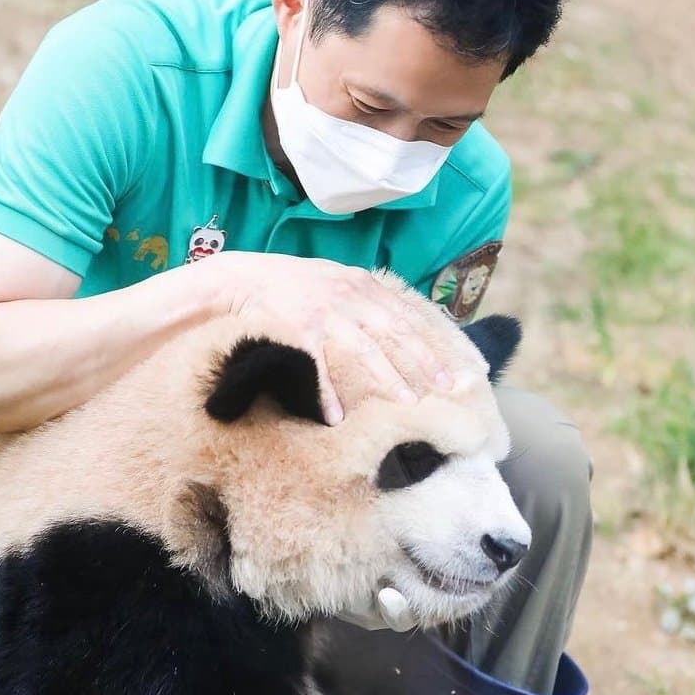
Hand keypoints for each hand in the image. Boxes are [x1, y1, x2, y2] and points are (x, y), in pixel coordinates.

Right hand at [206, 251, 455, 424]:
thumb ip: (364, 294)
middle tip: (444, 388)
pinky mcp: (300, 331)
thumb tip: (396, 317)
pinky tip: (337, 416)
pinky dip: (328, 394)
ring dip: (389, 379)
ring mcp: (325, 314)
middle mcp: (348, 297)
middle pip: (395, 334)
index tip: (449, 369)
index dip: (429, 344)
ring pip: (366, 351)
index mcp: (361, 284)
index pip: (405, 317)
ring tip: (408, 403)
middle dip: (423, 362)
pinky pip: (320, 368)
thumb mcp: (336, 278)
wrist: (245, 278)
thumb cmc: (293, 283)